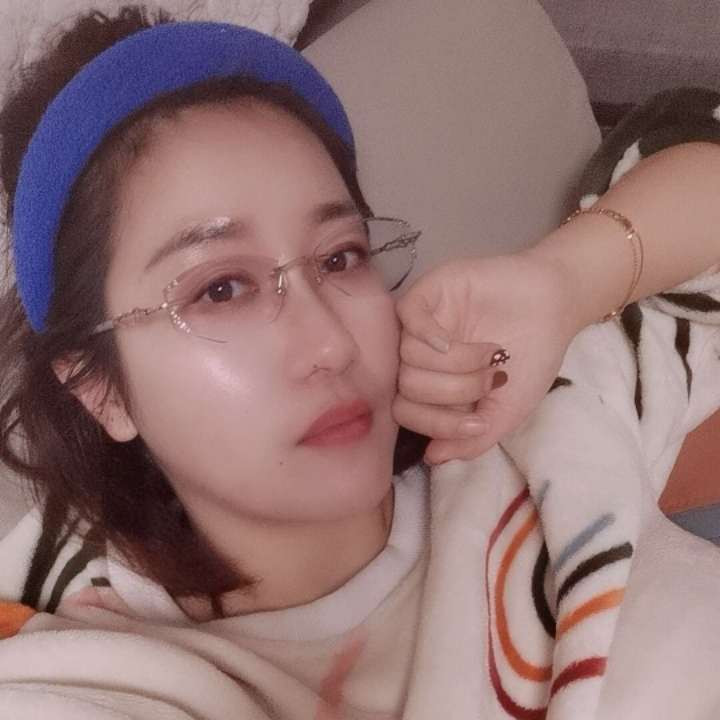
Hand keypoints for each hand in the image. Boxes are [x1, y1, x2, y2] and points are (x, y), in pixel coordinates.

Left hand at [392, 249, 580, 463]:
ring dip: (453, 364)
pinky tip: (450, 342)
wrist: (557, 306)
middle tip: (490, 381)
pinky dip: (425, 335)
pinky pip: (405, 316)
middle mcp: (423, 357)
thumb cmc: (532, 358)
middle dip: (452, 392)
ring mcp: (423, 325)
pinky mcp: (429, 293)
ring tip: (490, 355)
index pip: (407, 412)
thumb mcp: (507, 410)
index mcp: (435, 386)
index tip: (477, 424)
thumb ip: (472, 439)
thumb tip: (432, 457)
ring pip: (407, 356)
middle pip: (407, 386)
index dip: (436, 424)